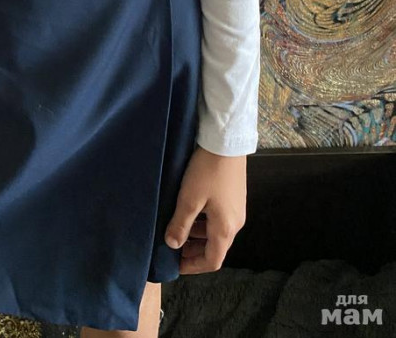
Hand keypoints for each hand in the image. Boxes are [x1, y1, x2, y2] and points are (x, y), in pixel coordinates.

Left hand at [163, 144, 246, 273]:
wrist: (226, 141)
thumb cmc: (206, 171)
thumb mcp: (189, 199)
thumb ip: (180, 224)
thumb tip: (172, 245)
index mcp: (225, 228)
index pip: (213, 260)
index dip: (193, 266)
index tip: (175, 265)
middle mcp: (236, 222)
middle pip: (216, 247)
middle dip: (194, 251)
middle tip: (173, 247)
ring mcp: (237, 209)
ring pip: (216, 232)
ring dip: (197, 235)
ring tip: (177, 229)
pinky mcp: (234, 196)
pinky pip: (219, 218)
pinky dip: (204, 222)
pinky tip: (190, 211)